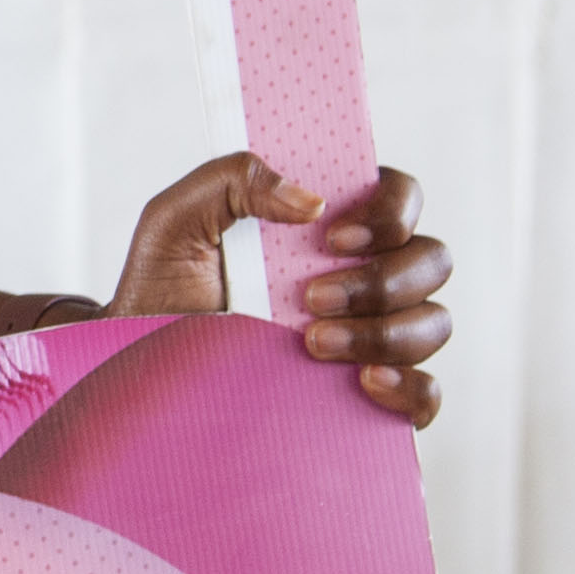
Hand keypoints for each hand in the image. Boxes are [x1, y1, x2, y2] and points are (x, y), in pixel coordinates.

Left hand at [98, 152, 457, 428]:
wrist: (140, 368)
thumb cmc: (162, 284)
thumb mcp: (178, 218)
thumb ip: (235, 179)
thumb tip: (310, 200)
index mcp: (334, 221)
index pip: (402, 197)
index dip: (388, 212)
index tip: (331, 237)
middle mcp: (366, 273)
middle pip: (431, 260)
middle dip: (381, 280)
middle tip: (310, 300)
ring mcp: (374, 334)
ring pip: (434, 323)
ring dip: (385, 331)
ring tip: (314, 343)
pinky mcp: (370, 392)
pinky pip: (427, 394)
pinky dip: (412, 388)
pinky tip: (366, 383)